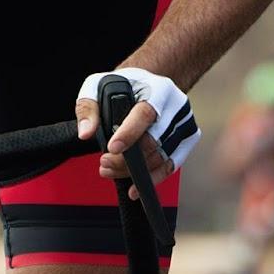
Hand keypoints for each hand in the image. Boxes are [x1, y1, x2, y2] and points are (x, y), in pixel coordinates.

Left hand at [75, 67, 201, 197]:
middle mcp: (177, 106)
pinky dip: (153, 179)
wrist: (150, 85)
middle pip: (153, 141)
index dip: (129, 133)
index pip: (145, 114)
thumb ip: (88, 107)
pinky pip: (171, 166)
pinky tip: (135, 189)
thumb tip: (86, 133)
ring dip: (134, 171)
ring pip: (160, 158)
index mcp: (158, 89)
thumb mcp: (98, 86)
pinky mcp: (188, 140)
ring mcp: (185, 125)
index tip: (112, 149)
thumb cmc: (124, 85)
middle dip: (126, 158)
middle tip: (104, 163)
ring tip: (109, 171)